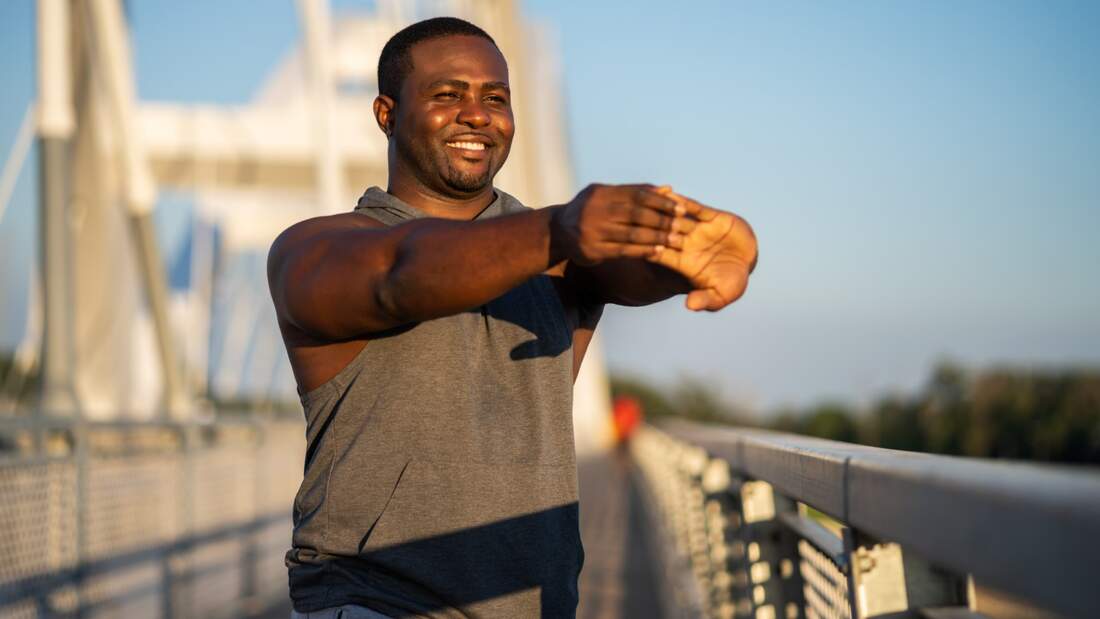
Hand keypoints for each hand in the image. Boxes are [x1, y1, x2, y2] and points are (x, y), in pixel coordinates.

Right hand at [551, 184, 687, 265]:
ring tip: (675, 240)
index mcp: (601, 192)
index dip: (661, 201)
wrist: (557, 231)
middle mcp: (595, 209)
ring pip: (631, 234)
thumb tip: (668, 189)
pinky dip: (642, 251)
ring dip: (656, 237)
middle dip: (662, 220)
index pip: (637, 195)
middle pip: (636, 214)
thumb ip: (636, 192)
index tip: (681, 207)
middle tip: (682, 225)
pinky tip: (658, 251)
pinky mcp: (592, 250)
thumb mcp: (608, 195)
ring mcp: (592, 230)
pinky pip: (623, 251)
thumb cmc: (591, 209)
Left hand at [647, 188, 757, 310]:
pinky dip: (684, 202)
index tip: (649, 247)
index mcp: (682, 262)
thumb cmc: (730, 283)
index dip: (652, 250)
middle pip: (664, 234)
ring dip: (667, 213)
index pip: (660, 255)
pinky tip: (672, 194)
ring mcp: (696, 229)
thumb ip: (705, 300)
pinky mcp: (710, 217)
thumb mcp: (720, 296)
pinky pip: (695, 207)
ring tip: (659, 206)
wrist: (748, 263)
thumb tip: (690, 306)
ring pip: (676, 218)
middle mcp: (685, 244)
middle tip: (654, 225)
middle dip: (657, 229)